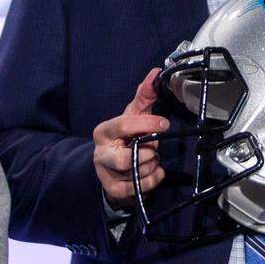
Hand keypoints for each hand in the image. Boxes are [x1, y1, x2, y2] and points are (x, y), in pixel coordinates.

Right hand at [93, 68, 168, 209]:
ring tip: (150, 159)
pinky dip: (152, 180)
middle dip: (147, 153)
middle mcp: (100, 153)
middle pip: (127, 158)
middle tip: (153, 149)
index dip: (148, 124)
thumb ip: (144, 95)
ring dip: (152, 165)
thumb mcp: (133, 115)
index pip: (124, 125)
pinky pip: (139, 187)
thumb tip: (155, 73)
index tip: (164, 124)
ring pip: (136, 173)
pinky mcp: (113, 190)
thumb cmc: (124, 137)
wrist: (110, 166)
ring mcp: (105, 173)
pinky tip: (153, 171)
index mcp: (104, 131)